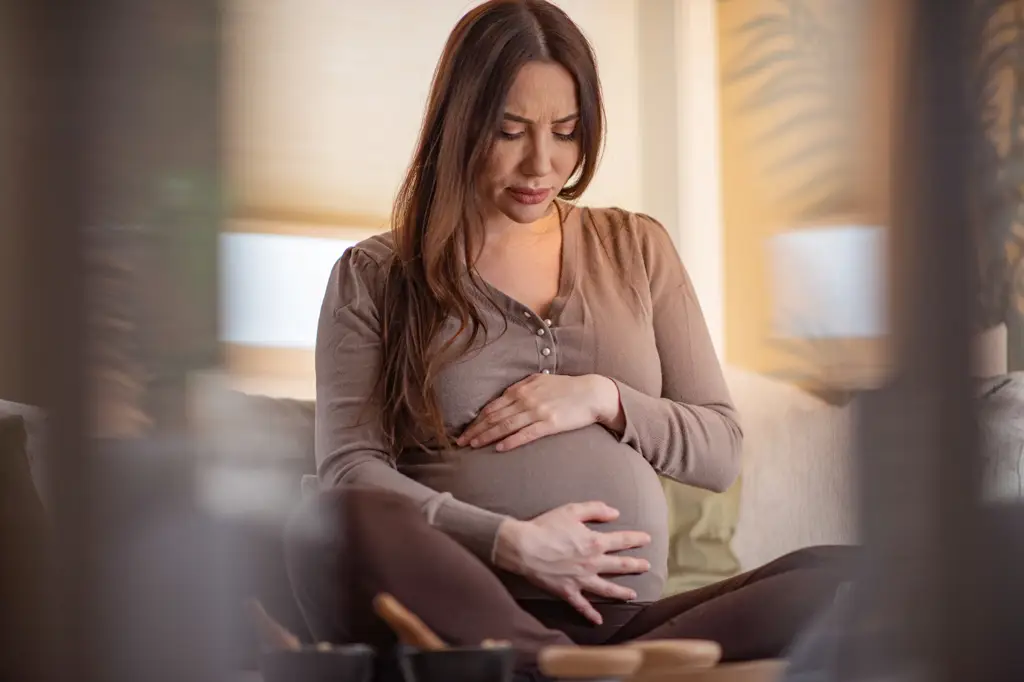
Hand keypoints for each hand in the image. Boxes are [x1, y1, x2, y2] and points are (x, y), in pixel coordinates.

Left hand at [457, 373, 622, 450]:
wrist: (592, 393)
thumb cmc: (566, 387)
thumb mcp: (541, 380)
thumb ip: (523, 387)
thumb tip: (507, 393)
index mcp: (522, 389)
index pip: (492, 406)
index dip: (476, 419)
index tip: (464, 430)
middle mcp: (526, 399)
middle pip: (494, 417)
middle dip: (475, 430)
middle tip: (460, 442)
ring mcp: (538, 412)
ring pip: (505, 426)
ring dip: (487, 436)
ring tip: (473, 446)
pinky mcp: (550, 424)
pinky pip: (526, 434)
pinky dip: (511, 441)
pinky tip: (499, 448)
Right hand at [493, 502, 651, 624]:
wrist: (524, 547)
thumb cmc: (546, 527)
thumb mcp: (572, 511)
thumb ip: (595, 509)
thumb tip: (615, 513)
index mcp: (595, 542)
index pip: (622, 541)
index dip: (636, 539)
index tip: (647, 539)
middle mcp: (592, 563)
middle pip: (620, 565)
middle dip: (636, 565)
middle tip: (647, 566)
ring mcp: (581, 580)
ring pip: (607, 588)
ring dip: (622, 592)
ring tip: (633, 595)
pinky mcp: (568, 591)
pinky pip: (582, 605)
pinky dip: (590, 614)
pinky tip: (598, 621)